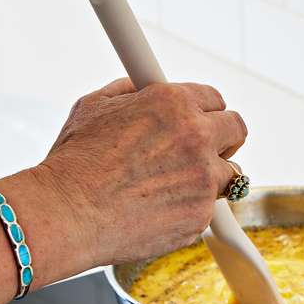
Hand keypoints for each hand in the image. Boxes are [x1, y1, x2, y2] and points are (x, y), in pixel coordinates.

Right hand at [31, 78, 247, 265]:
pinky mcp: (201, 216)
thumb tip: (140, 87)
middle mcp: (197, 137)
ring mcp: (203, 179)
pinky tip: (157, 210)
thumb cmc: (73, 162)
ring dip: (209, 177)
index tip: (199, 121)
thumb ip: (128, 92)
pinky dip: (190, 210)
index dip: (204, 111)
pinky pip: (208, 210)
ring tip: (172, 186)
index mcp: (174, 103)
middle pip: (237, 130)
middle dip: (222, 139)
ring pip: (229, 174)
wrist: (66, 213)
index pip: (215, 98)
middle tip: (203, 150)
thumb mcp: (93, 107)